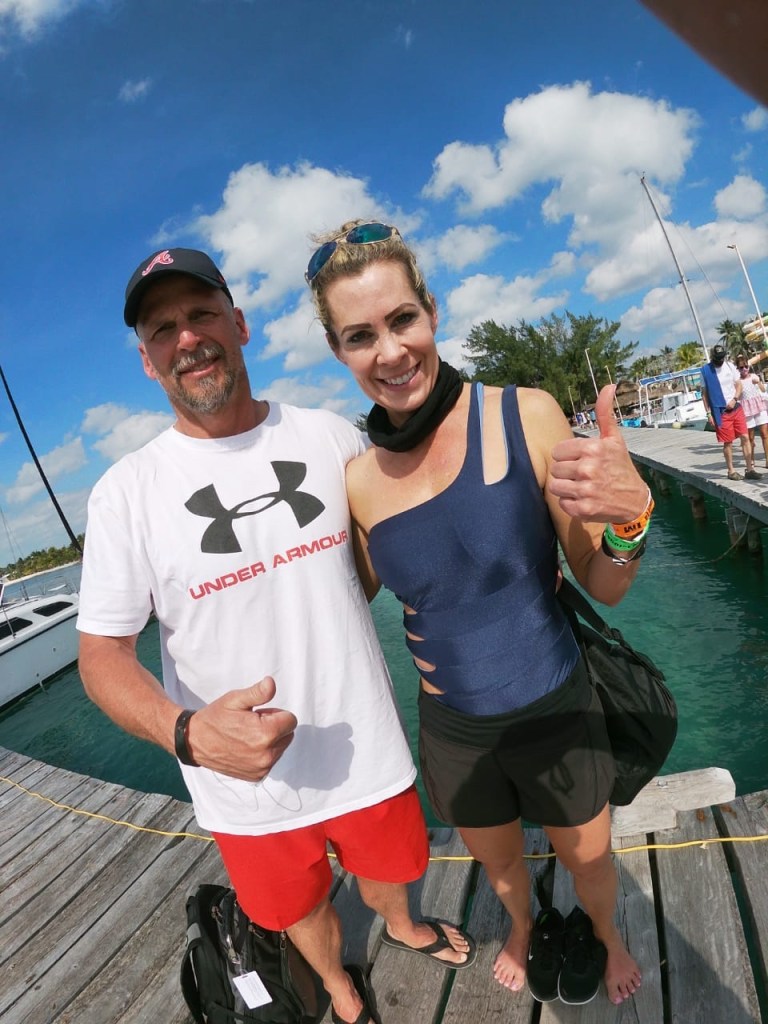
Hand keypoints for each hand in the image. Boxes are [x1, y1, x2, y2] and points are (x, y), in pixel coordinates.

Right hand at [186, 676, 296, 781]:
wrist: (195, 741)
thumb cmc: (216, 717)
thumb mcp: (235, 699)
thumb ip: (258, 693)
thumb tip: (271, 683)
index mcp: (265, 734)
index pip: (291, 720)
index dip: (275, 714)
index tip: (258, 715)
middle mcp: (266, 755)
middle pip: (288, 734)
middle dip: (274, 727)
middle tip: (251, 724)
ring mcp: (261, 768)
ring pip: (280, 748)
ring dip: (270, 741)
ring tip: (246, 736)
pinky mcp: (257, 776)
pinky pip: (271, 760)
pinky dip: (263, 753)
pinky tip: (245, 748)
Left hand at [548, 385, 647, 522]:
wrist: (635, 500)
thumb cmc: (620, 467)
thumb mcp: (613, 439)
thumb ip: (604, 414)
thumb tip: (608, 386)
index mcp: (592, 448)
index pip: (557, 451)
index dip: (567, 456)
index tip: (581, 460)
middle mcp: (588, 468)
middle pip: (555, 469)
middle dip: (566, 472)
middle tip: (583, 475)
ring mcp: (585, 490)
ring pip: (555, 486)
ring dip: (566, 488)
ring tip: (582, 487)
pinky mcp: (583, 509)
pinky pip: (562, 503)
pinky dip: (570, 503)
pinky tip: (584, 499)